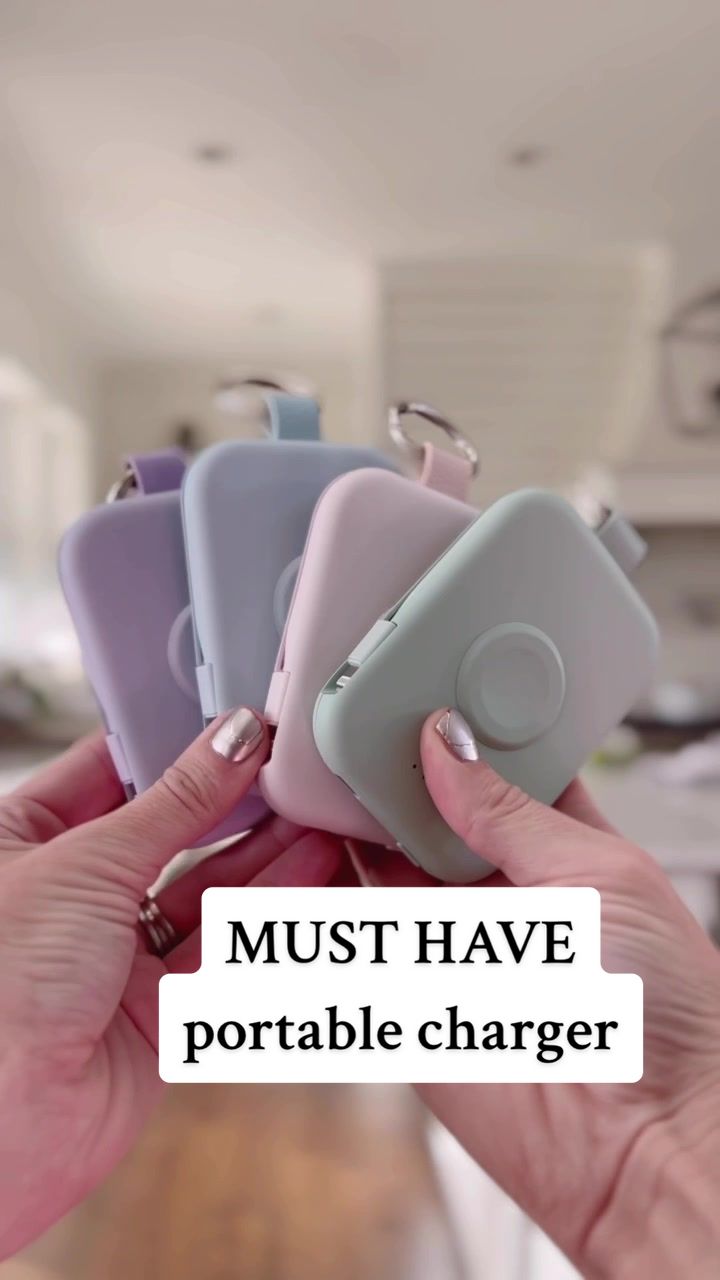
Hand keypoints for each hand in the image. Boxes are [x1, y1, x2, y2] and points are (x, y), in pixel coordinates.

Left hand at [0, 708, 341, 1258]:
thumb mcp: (87, 862)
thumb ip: (175, 802)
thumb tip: (232, 738)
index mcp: (20, 839)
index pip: (110, 770)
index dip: (175, 745)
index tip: (238, 722)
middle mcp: (65, 894)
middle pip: (166, 830)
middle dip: (231, 801)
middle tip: (293, 766)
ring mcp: (109, 954)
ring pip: (201, 889)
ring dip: (262, 853)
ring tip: (319, 813)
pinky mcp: (150, 1010)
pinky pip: (217, 947)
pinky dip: (264, 911)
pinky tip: (306, 872)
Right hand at [351, 709, 719, 1278]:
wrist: (640, 1145)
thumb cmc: (665, 1016)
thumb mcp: (600, 875)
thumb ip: (511, 811)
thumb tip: (447, 741)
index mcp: (564, 849)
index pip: (498, 769)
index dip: (459, 729)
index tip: (419, 684)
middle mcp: (501, 892)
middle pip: (427, 809)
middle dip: (391, 765)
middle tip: (349, 712)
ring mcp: (448, 940)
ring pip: (379, 859)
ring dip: (348, 814)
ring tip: (315, 756)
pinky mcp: (401, 992)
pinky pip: (346, 929)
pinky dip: (317, 884)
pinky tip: (299, 833)